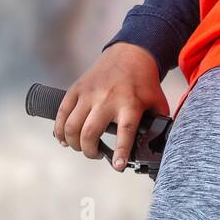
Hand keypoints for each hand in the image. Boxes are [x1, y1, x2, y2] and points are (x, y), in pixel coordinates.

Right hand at [54, 44, 170, 171]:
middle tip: (96, 154)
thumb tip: (160, 145)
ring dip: (73, 143)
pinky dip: (59, 130)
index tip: (118, 166)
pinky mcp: (77, 89)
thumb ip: (158, 122)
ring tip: (81, 147)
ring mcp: (89, 93)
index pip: (125, 131)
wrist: (130, 54)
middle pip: (90, 132)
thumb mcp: (157, 101)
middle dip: (89, 151)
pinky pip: (62, 113)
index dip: (120, 151)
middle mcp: (108, 99)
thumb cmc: (144, 82)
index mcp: (130, 103)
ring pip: (72, 126)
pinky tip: (63, 139)